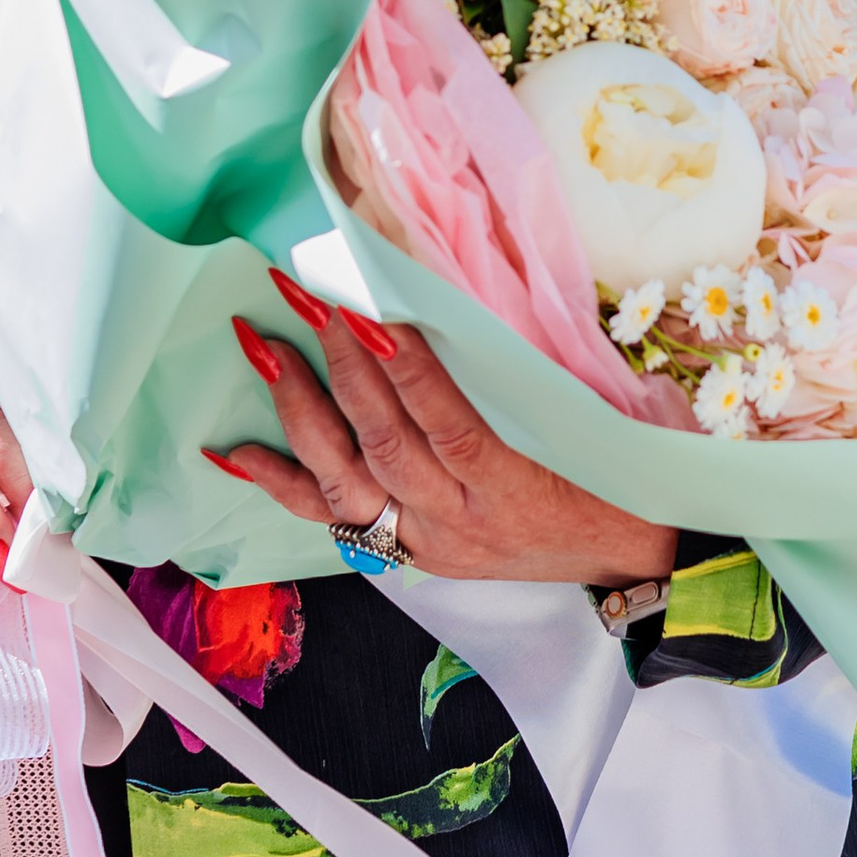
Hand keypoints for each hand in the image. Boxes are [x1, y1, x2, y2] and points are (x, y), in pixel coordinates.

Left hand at [208, 282, 677, 589]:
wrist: (627, 559)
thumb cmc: (618, 480)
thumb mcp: (601, 427)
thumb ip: (546, 376)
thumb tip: (486, 297)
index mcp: (515, 490)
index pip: (451, 426)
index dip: (408, 374)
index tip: (372, 313)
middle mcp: (458, 521)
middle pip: (385, 444)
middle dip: (340, 366)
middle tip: (304, 298)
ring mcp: (423, 540)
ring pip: (344, 480)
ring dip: (299, 410)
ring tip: (264, 348)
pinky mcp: (402, 551)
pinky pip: (328, 518)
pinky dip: (277, 484)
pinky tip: (229, 451)